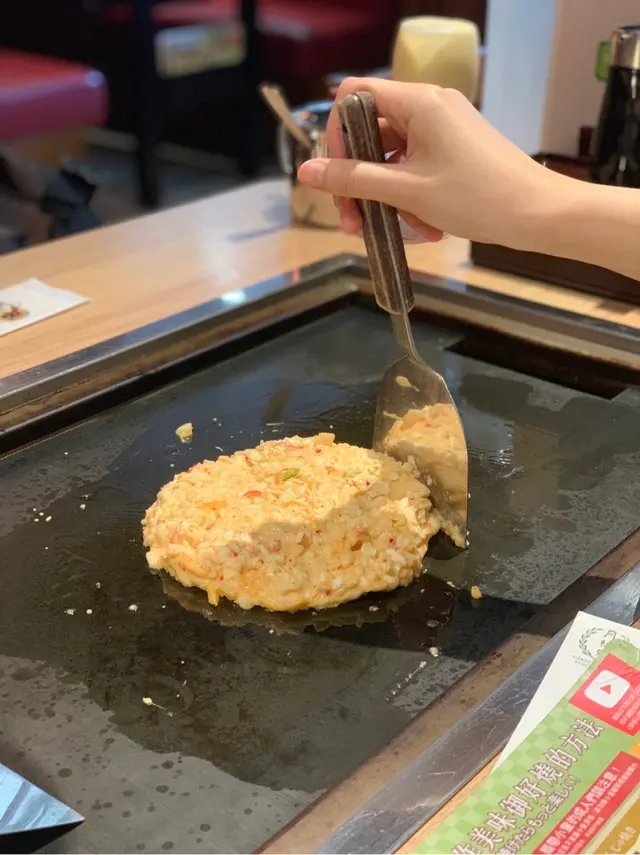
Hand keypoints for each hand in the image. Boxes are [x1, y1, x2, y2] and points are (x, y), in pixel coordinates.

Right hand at [297, 77, 560, 250]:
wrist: (540, 215)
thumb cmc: (476, 197)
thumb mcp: (407, 190)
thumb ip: (353, 180)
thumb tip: (306, 172)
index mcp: (417, 102)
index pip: (354, 97)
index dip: (336, 135)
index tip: (337, 177)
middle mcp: (429, 107)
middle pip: (370, 134)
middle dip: (358, 180)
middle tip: (354, 222)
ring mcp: (443, 129)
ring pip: (391, 158)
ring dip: (384, 197)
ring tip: (393, 231)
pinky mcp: (454, 151)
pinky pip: (415, 168)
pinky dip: (410, 197)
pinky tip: (423, 228)